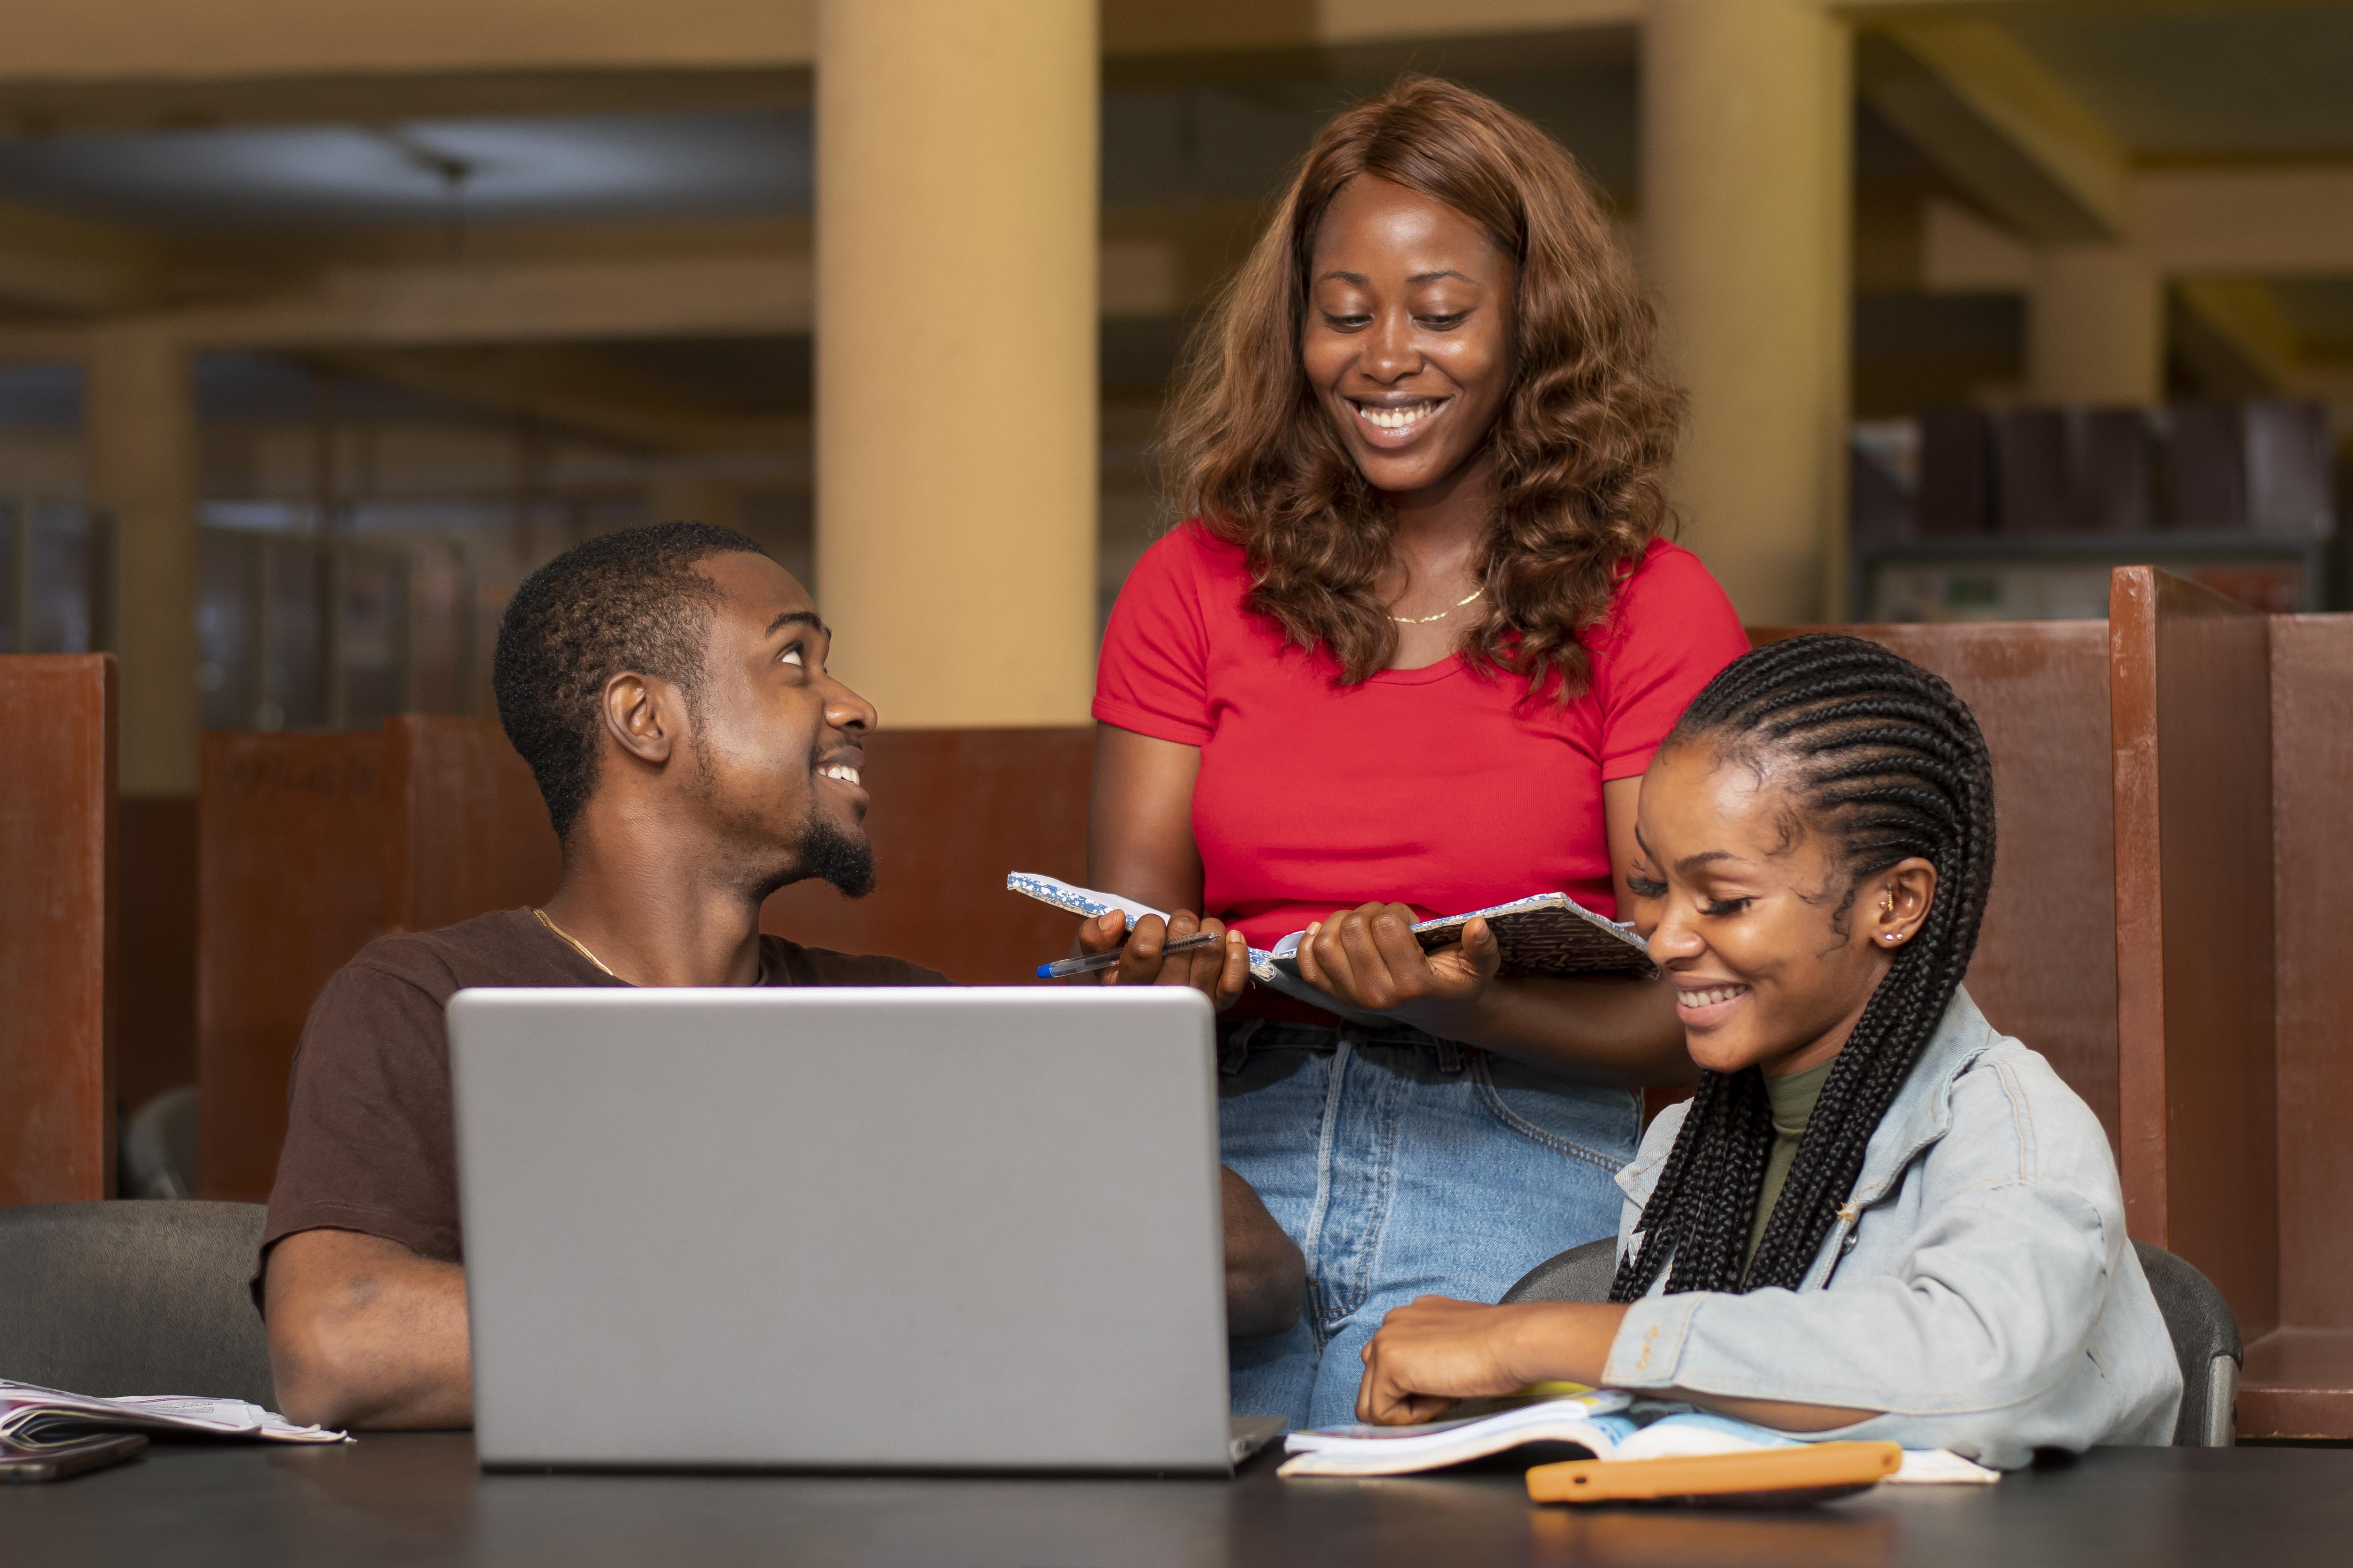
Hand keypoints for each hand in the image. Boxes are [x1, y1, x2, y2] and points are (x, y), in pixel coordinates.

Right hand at [1074, 909, 1249, 1010]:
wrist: (1145, 982)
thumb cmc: (1119, 962)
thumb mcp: (1095, 951)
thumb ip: (1094, 934)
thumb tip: (1117, 919)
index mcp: (1128, 990)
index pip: (1145, 949)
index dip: (1150, 925)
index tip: (1151, 924)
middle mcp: (1162, 1001)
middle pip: (1183, 946)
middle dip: (1181, 921)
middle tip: (1178, 922)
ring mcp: (1192, 1003)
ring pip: (1211, 952)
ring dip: (1209, 928)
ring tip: (1200, 926)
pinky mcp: (1218, 1002)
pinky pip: (1235, 978)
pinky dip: (1237, 952)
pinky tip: (1230, 937)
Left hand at [1293, 904, 1501, 1028]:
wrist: (1439, 1011)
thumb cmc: (1458, 980)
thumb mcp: (1480, 966)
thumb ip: (1482, 946)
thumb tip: (1478, 925)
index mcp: (1412, 984)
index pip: (1387, 925)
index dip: (1398, 912)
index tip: (1409, 921)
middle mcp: (1377, 995)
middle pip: (1353, 929)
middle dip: (1370, 912)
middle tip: (1386, 919)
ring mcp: (1352, 998)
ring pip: (1326, 943)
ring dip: (1341, 921)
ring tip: (1364, 924)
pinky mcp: (1336, 997)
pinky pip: (1308, 965)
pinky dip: (1310, 941)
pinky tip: (1325, 930)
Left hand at [1356, 1296, 1627, 1424]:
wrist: (1517, 1343)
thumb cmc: (1502, 1350)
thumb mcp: (1457, 1350)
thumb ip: (1431, 1360)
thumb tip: (1416, 1389)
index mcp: (1412, 1317)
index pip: (1390, 1367)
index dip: (1418, 1389)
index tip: (1449, 1384)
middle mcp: (1393, 1321)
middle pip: (1374, 1384)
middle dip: (1407, 1400)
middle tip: (1449, 1389)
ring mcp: (1386, 1339)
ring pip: (1372, 1402)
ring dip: (1408, 1409)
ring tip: (1446, 1390)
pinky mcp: (1388, 1362)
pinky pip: (1382, 1413)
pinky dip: (1412, 1417)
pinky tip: (1443, 1394)